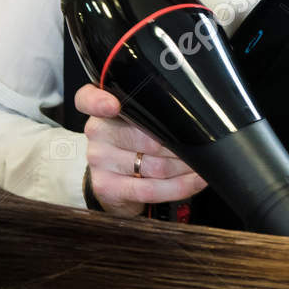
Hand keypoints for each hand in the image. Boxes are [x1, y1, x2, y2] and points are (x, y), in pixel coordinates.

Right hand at [73, 83, 207, 217]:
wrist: (115, 184)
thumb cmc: (131, 145)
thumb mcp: (134, 121)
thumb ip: (149, 111)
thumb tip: (189, 114)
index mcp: (102, 109)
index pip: (88, 99)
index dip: (99, 102)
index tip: (113, 106)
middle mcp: (96, 132)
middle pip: (145, 137)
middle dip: (179, 145)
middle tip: (199, 146)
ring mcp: (99, 161)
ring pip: (153, 165)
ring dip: (184, 167)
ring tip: (200, 164)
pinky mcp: (107, 187)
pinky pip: (150, 189)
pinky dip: (180, 186)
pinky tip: (195, 181)